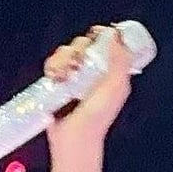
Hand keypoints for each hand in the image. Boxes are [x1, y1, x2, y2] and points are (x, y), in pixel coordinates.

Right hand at [43, 26, 134, 145]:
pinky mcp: (58, 82)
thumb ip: (120, 61)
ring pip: (66, 51)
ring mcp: (74, 77)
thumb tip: (117, 35)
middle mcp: (92, 72)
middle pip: (83, 43)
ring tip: (65, 76)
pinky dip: (52, 67)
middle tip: (79, 64)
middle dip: (79, 49)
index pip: (105, 42)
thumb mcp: (116, 88)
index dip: (100, 35)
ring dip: (63, 60)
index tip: (95, 35)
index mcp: (110, 71)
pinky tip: (56, 78)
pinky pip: (52, 62)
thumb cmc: (97, 118)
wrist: (74, 136)